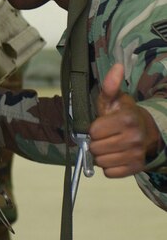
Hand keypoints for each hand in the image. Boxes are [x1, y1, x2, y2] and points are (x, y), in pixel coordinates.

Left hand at [89, 63, 160, 177]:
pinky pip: (110, 173)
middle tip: (105, 136)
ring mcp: (137, 154)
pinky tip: (115, 156)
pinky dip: (109, 167)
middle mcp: (134, 138)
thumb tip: (117, 66)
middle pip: (96, 148)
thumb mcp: (114, 99)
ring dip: (101, 155)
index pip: (94, 131)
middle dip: (96, 142)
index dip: (94, 129)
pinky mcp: (136, 168)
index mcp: (127, 119)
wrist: (146, 131)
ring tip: (110, 145)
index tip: (101, 125)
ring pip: (102, 162)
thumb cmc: (123, 114)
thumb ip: (110, 85)